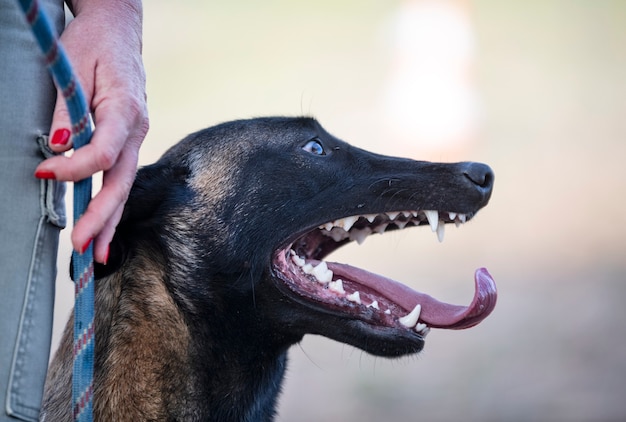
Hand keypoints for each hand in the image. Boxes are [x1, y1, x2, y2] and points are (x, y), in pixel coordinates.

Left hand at [35, 0, 148, 263]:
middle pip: (121, 181)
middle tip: (79, 247)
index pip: (103, 151)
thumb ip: (68, 112)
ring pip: (124, 186)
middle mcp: (138, 129)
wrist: (117, 29)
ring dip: (109, 221)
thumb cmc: (92, 43)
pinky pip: (120, 177)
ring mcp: (136, 137)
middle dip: (101, 216)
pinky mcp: (128, 141)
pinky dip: (111, 205)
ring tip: (94, 256)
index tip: (41, 173)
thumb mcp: (73, 69)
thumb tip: (58, 150)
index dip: (74, 168)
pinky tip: (103, 229)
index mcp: (126, 109)